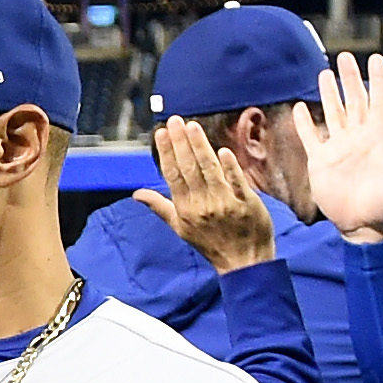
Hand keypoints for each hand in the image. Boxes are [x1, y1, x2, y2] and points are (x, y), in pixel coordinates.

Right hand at [135, 116, 273, 273]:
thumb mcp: (181, 228)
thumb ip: (160, 207)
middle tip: (175, 121)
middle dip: (180, 143)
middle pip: (189, 169)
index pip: (173, 176)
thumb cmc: (211, 243)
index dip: (167, 153)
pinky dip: (229, 168)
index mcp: (185, 209)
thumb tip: (137, 194)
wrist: (243, 262)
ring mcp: (225, 203)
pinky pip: (236, 183)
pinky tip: (222, 151)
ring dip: (200, 148)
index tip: (161, 133)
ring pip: (210, 171)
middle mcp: (202, 205)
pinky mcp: (246, 203)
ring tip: (192, 126)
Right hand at [291, 53, 382, 243]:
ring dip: (329, 94)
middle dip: (350, 78)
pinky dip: (305, 123)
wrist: (366, 228)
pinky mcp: (322, 163)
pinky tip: (300, 108)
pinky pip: (311, 137)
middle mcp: (359, 139)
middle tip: (345, 57)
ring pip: (334, 113)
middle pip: (355, 101)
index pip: (380, 100)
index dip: (378, 79)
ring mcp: (340, 149)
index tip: (375, 58)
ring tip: (325, 73)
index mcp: (380, 138)